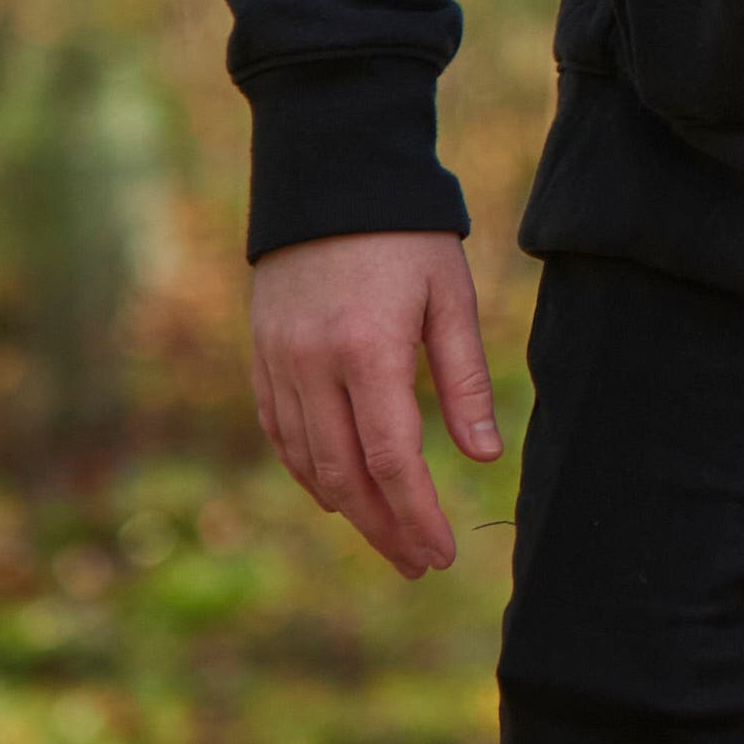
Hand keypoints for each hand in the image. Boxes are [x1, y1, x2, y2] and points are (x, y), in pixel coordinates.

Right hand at [249, 229, 501, 577]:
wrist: (330, 180)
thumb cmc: (408, 237)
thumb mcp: (452, 298)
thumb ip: (465, 380)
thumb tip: (483, 456)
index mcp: (368, 352)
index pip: (393, 460)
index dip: (417, 515)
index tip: (441, 553)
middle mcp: (313, 366)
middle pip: (344, 476)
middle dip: (383, 528)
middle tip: (417, 563)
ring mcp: (278, 363)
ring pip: (305, 461)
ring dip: (345, 509)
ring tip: (386, 538)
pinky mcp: (261, 355)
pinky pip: (278, 432)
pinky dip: (306, 470)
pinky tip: (335, 492)